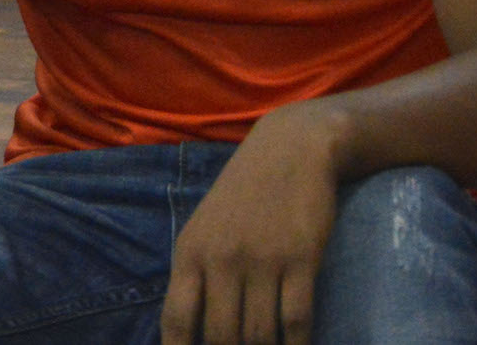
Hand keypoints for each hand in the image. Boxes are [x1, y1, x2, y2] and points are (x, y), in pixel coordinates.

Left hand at [163, 105, 345, 343]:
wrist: (289, 150)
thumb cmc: (242, 195)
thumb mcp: (204, 228)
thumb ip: (195, 274)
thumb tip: (188, 330)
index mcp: (189, 252)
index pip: (176, 320)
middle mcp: (220, 259)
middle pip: (221, 338)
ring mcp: (261, 261)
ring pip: (259, 336)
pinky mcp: (300, 260)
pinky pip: (296, 322)